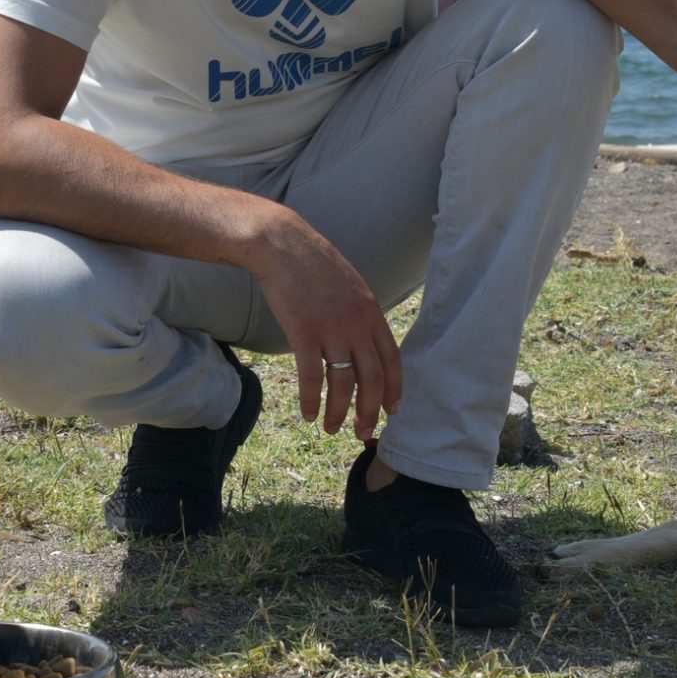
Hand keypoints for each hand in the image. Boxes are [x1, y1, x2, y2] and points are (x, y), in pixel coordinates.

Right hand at [248, 216, 402, 438]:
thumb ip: (359, 314)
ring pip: (344, 383)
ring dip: (339, 412)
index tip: (392, 411)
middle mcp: (357, 324)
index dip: (394, 390)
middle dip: (369, 411)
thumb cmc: (312, 264)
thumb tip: (363, 341)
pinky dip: (311, 399)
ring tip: (331, 428)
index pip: (392, 360)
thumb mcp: (349, 285)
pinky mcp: (304, 332)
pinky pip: (312, 376)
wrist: (282, 244)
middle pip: (372, 378)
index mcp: (372, 312)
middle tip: (363, 433)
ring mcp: (332, 328)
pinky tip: (307, 413)